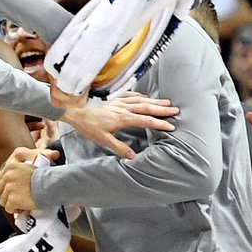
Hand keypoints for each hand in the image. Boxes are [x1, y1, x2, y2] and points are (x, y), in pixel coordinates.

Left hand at [0, 145, 52, 215]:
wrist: (53, 184)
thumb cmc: (47, 172)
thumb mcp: (36, 158)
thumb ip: (26, 155)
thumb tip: (21, 154)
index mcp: (10, 166)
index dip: (4, 186)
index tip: (12, 190)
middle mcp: (8, 176)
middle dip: (6, 196)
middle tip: (17, 198)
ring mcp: (10, 188)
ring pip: (3, 201)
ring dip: (11, 203)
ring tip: (22, 202)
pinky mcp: (13, 199)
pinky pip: (9, 208)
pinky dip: (16, 210)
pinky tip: (24, 207)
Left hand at [61, 90, 176, 158]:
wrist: (74, 110)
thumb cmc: (88, 125)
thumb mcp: (103, 139)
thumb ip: (119, 147)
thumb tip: (132, 156)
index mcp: (123, 118)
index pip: (146, 121)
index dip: (159, 123)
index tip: (171, 126)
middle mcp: (123, 108)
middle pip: (147, 108)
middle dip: (162, 109)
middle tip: (176, 110)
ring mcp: (119, 101)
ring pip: (141, 100)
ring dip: (155, 102)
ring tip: (167, 103)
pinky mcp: (114, 97)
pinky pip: (131, 95)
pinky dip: (141, 96)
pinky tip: (146, 97)